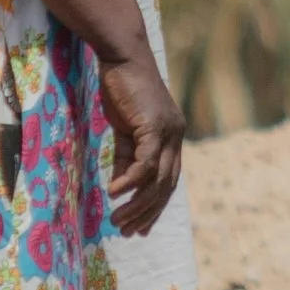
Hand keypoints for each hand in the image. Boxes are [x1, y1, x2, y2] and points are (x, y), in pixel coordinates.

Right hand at [98, 53, 184, 236]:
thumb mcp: (124, 129)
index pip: (168, 180)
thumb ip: (125, 156)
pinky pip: (144, 163)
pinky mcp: (154, 126)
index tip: (140, 228)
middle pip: (165, 186)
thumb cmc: (121, 88)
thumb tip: (121, 187)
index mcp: (172, 137)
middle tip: (128, 232)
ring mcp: (168, 132)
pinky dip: (130, 181)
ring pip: (157, 180)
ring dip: (136, 204)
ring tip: (117, 221)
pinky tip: (114, 193)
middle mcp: (176, 136)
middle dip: (147, 213)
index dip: (155, 206)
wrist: (122, 56)